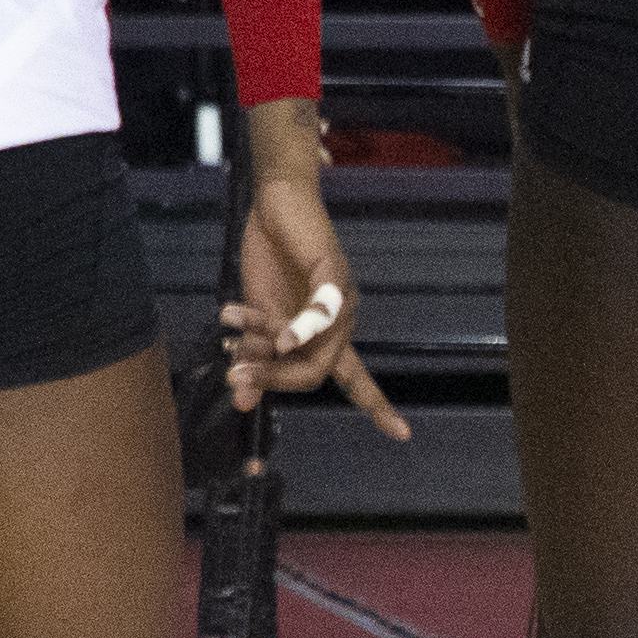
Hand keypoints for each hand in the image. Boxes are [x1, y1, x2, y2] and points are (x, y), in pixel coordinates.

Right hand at [216, 118, 406, 434]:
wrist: (275, 203)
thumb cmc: (270, 256)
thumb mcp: (256, 318)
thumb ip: (256, 357)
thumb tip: (242, 402)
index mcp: (328, 333)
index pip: (356, 378)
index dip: (377, 407)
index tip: (402, 435)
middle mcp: (342, 320)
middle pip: (315, 373)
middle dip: (275, 382)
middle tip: (236, 377)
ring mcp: (341, 297)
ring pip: (314, 347)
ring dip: (272, 355)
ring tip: (236, 352)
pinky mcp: (332, 272)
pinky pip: (323, 311)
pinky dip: (302, 328)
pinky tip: (282, 336)